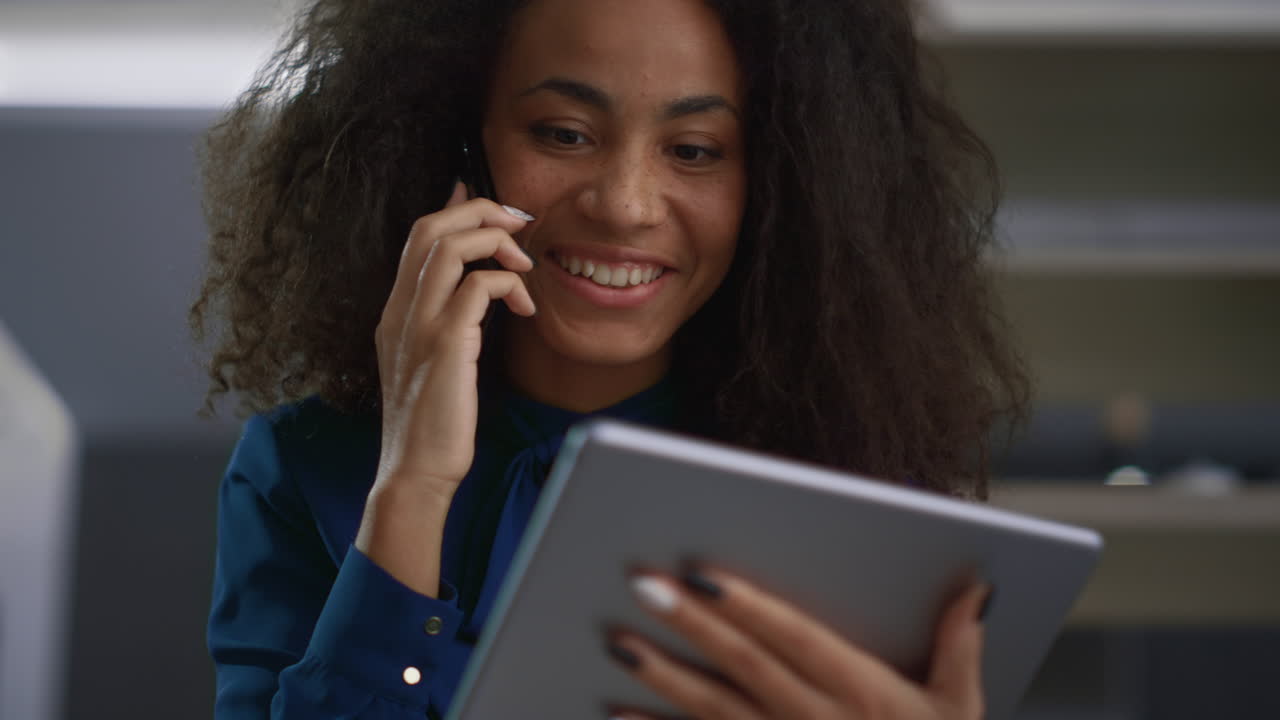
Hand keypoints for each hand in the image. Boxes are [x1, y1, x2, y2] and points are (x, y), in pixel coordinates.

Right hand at [356, 181, 534, 595]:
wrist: (414, 473)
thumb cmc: (431, 426)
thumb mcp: (431, 366)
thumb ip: (446, 325)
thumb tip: (477, 291)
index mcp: (395, 314)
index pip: (417, 237)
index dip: (454, 209)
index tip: (489, 204)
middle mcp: (400, 311)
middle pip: (430, 228)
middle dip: (480, 211)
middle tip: (518, 222)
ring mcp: (418, 325)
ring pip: (449, 245)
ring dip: (495, 240)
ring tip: (523, 264)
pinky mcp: (446, 344)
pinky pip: (480, 286)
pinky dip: (509, 284)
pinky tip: (526, 308)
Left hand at [607, 569, 990, 719]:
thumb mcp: (961, 712)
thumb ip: (960, 647)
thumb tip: (974, 588)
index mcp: (862, 694)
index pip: (797, 639)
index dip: (751, 606)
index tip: (705, 572)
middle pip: (745, 667)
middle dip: (691, 625)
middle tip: (642, 585)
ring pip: (714, 711)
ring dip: (662, 677)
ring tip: (618, 642)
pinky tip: (618, 712)